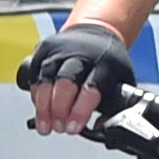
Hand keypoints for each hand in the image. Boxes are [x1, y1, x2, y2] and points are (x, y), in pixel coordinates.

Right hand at [18, 19, 137, 133]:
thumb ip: (115, 106)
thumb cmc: (108, 60)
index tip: (74, 127)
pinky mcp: (43, 51)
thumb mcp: (122, 80)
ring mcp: (60, 51)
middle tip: (60, 127)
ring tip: (45, 127)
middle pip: (65, 82)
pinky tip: (40, 110)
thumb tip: (101, 128)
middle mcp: (80, 54)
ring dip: (44, 107)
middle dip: (60, 109)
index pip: (91, 87)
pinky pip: (35, 76)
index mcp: (105, 62)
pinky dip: (36, 96)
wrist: (96, 30)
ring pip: (46, 80)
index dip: (80, 110)